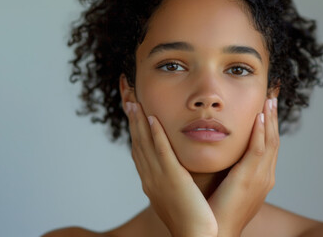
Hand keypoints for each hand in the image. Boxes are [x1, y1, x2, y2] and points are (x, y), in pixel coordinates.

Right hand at [125, 102, 217, 236]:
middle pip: (137, 143)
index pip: (139, 149)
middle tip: (128, 99)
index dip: (135, 130)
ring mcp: (159, 177)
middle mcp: (149, 177)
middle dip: (132, 120)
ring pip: (145, 144)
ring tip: (134, 102)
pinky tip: (153, 119)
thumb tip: (174, 167)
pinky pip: (162, 152)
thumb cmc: (190, 217)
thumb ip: (172, 178)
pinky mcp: (173, 178)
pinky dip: (155, 135)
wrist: (194, 235)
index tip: (133, 112)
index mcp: (150, 180)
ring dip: (139, 122)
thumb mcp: (175, 194)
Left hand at [208, 98, 279, 236]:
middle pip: (273, 140)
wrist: (215, 233)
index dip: (268, 125)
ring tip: (268, 99)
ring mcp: (260, 178)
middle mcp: (266, 176)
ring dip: (269, 119)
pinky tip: (259, 116)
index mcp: (261, 178)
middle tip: (272, 96)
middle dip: (272, 117)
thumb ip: (231, 170)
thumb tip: (224, 155)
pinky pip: (259, 150)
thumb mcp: (229, 187)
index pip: (268, 145)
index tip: (265, 107)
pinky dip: (261, 132)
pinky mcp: (249, 179)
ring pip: (270, 141)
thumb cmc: (217, 211)